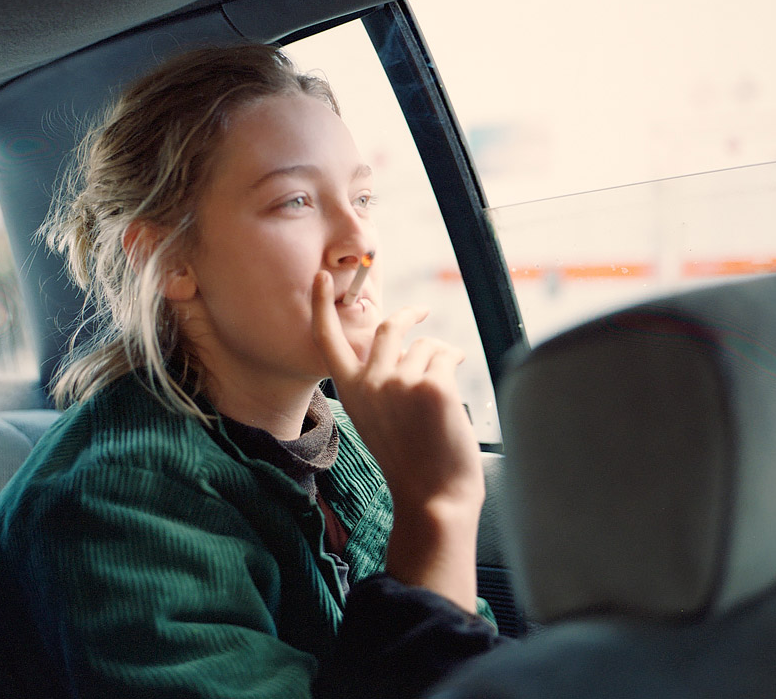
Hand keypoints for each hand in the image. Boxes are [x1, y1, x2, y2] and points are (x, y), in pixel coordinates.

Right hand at [311, 271, 483, 610]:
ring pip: (426, 346)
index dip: (320, 306)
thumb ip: (383, 380)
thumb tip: (410, 344)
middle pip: (388, 327)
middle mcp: (370, 382)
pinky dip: (456, 366)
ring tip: (444, 396)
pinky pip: (448, 356)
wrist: (433, 497)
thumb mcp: (380, 417)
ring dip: (441, 359)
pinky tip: (455, 397)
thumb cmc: (412, 461)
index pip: (327, 339)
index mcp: (350, 391)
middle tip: (422, 312)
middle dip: (409, 315)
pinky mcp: (433, 385)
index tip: (319, 277)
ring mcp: (400, 382)